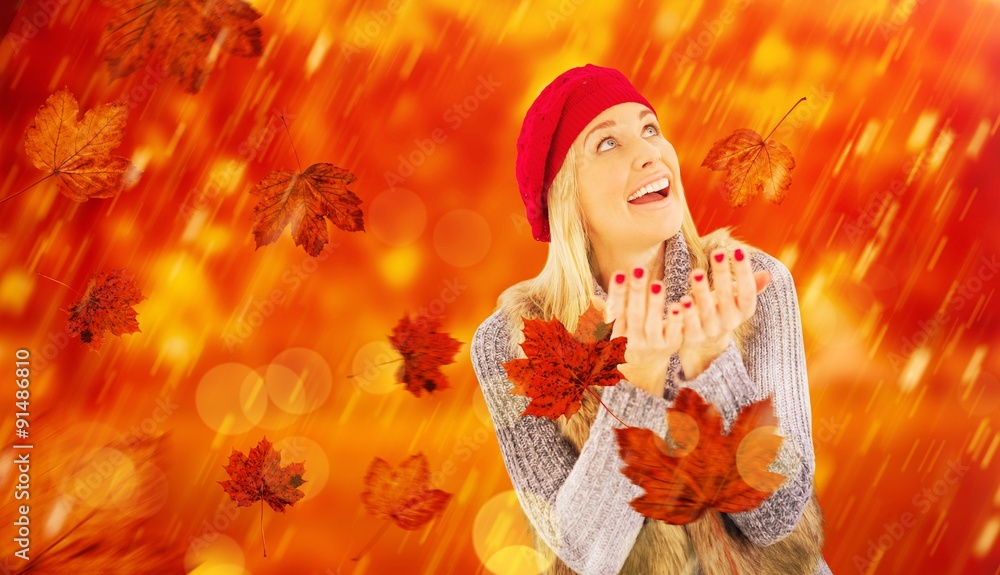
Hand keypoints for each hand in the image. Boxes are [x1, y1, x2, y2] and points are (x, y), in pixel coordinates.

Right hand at [591, 267, 682, 397]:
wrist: (646, 370)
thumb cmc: (628, 340)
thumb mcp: (614, 330)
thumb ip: (606, 312)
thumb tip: (591, 298)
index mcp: (616, 332)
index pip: (616, 310)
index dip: (617, 292)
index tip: (619, 273)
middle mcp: (632, 340)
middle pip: (634, 314)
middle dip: (636, 292)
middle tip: (639, 270)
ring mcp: (651, 344)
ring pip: (652, 324)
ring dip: (655, 304)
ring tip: (657, 284)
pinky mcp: (670, 346)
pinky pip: (674, 333)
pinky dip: (675, 320)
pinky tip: (678, 305)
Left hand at [677, 248, 771, 378]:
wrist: (705, 344)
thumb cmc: (722, 309)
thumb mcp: (736, 299)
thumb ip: (750, 287)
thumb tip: (767, 275)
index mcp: (743, 311)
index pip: (747, 291)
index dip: (744, 272)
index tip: (739, 250)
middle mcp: (729, 322)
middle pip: (726, 297)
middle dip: (722, 274)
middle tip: (717, 252)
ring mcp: (710, 331)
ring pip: (706, 311)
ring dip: (702, 292)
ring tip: (696, 273)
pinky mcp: (692, 338)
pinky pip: (687, 327)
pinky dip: (682, 316)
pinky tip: (678, 303)